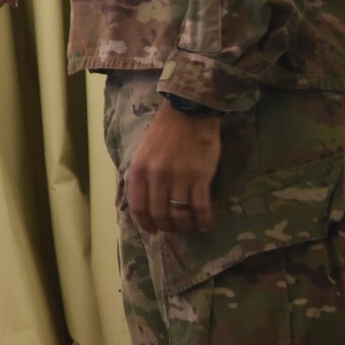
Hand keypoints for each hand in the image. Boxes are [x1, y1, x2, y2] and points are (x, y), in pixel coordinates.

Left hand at [126, 100, 222, 233]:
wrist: (188, 112)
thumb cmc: (164, 133)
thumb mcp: (143, 153)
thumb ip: (141, 178)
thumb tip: (144, 205)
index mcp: (139, 170)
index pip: (139, 207)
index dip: (145, 224)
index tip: (153, 231)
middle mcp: (156, 176)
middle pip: (160, 214)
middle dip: (167, 227)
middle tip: (174, 228)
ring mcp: (179, 177)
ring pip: (180, 214)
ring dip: (185, 226)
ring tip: (189, 226)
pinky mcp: (200, 176)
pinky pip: (201, 207)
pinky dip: (203, 221)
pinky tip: (205, 224)